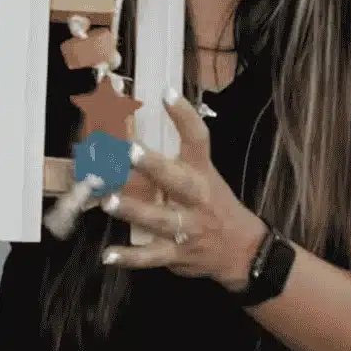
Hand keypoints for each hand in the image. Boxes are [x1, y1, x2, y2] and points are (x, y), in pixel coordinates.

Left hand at [99, 90, 267, 290]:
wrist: (242, 250)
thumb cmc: (213, 205)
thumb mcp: (201, 177)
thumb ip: (167, 161)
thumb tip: (123, 134)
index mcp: (202, 173)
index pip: (198, 139)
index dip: (183, 115)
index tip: (166, 92)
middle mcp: (196, 197)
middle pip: (176, 179)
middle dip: (152, 165)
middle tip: (128, 150)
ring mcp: (188, 227)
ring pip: (160, 218)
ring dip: (133, 210)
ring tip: (108, 201)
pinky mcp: (177, 254)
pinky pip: (151, 256)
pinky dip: (130, 257)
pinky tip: (108, 255)